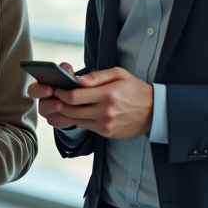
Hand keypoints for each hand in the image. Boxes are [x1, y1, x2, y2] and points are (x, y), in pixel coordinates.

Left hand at [33, 64, 153, 139]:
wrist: (154, 111)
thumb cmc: (135, 89)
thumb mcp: (119, 74)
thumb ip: (97, 76)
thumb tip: (78, 80)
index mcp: (107, 95)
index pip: (74, 97)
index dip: (61, 93)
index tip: (56, 89)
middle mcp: (105, 112)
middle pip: (71, 111)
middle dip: (58, 104)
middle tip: (53, 98)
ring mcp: (105, 125)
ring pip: (76, 121)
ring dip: (65, 114)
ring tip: (60, 105)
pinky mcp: (106, 133)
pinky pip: (86, 127)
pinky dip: (77, 120)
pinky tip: (74, 113)